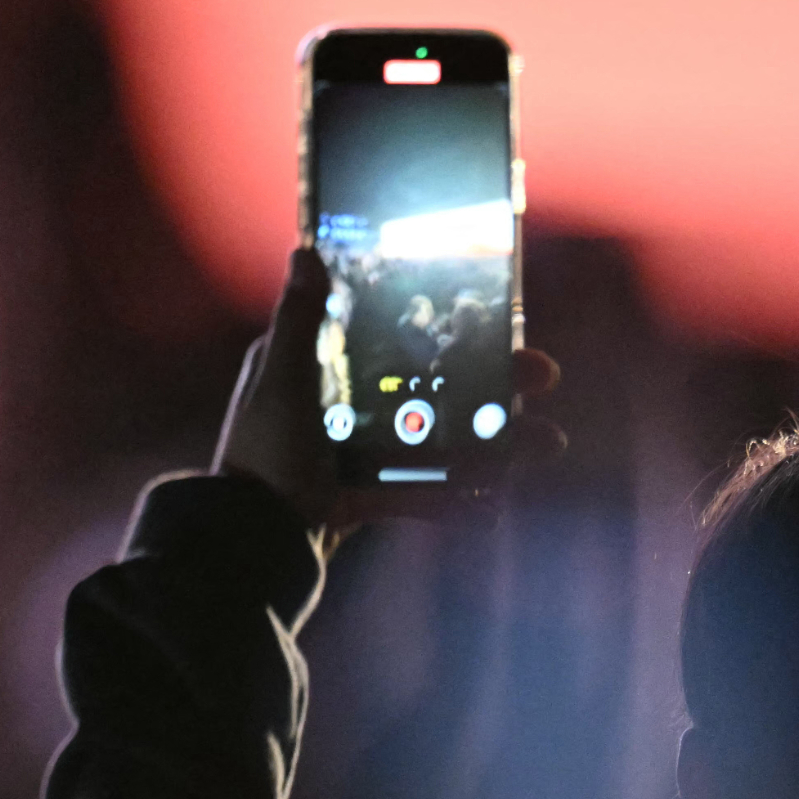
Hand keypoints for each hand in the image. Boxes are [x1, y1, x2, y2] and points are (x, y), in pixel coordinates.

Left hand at [213, 249, 562, 528]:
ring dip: (496, 441)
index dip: (453, 327)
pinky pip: (426, 494)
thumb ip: (299, 322)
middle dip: (495, 383)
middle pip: (435, 386)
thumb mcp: (280, 383)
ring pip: (443, 439)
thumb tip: (306, 251)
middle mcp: (348, 407)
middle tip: (544, 375)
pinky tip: (496, 505)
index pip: (399, 335)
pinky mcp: (372, 496)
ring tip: (546, 443)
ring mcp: (364, 454)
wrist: (252, 547)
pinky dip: (460, 500)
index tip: (501, 320)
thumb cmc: (261, 459)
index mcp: (324, 370)